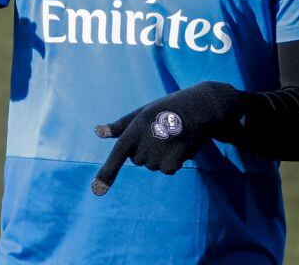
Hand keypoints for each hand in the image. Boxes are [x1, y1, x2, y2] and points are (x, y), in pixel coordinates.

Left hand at [90, 82, 241, 194]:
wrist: (201, 108)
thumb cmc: (168, 109)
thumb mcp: (143, 112)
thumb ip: (121, 125)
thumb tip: (97, 131)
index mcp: (136, 126)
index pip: (118, 152)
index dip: (107, 172)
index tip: (97, 190)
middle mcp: (146, 140)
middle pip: (137, 160)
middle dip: (147, 150)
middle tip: (162, 131)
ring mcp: (160, 151)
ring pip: (153, 166)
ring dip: (162, 155)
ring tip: (173, 136)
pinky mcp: (175, 160)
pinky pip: (168, 170)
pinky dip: (174, 161)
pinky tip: (181, 145)